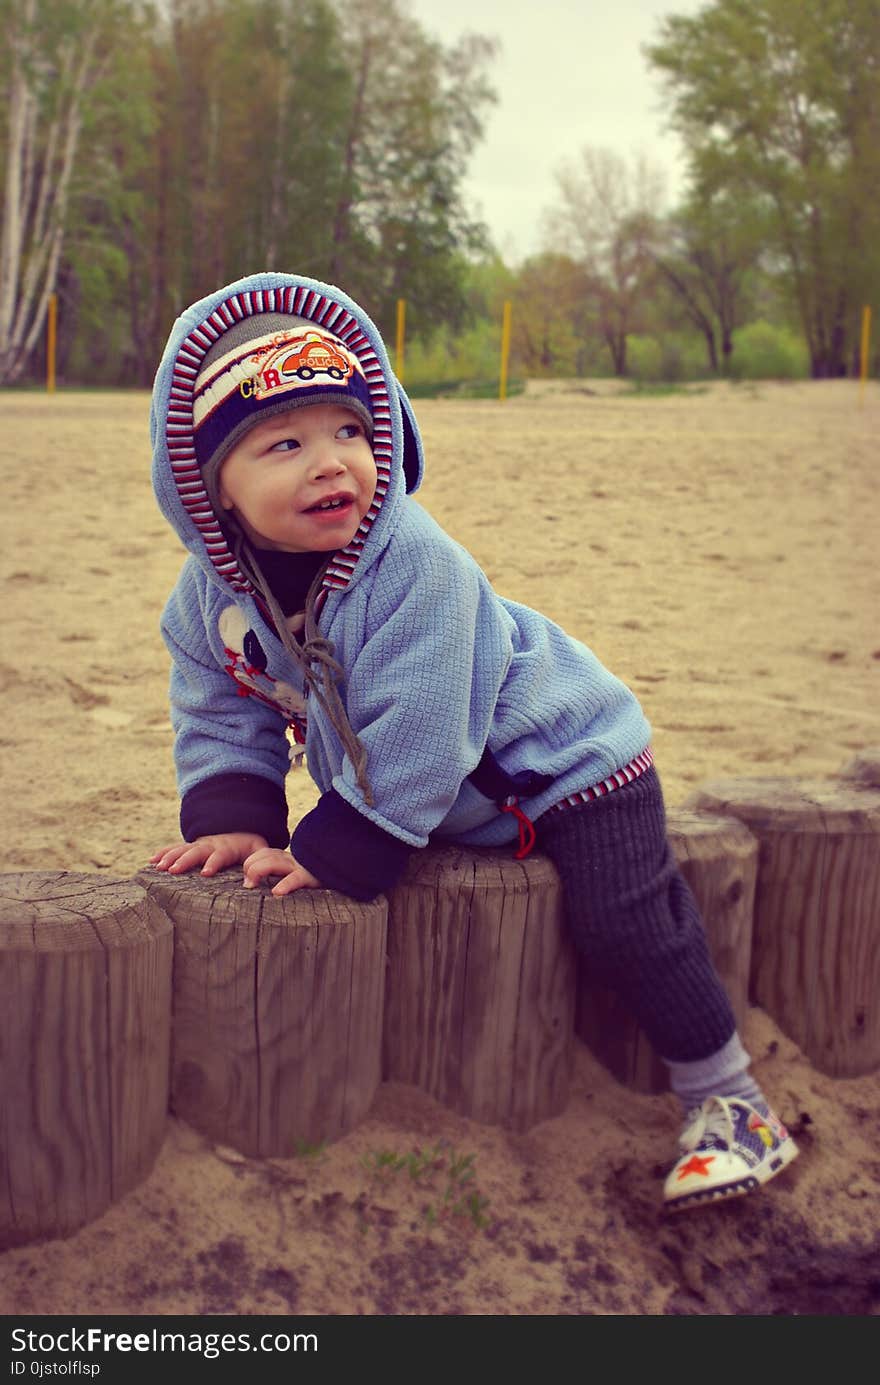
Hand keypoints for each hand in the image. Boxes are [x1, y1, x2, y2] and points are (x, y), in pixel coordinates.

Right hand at [149, 832, 269, 877]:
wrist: (240, 832)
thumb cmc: (250, 848)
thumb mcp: (259, 852)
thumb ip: (258, 864)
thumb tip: (251, 884)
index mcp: (228, 847)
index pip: (220, 855)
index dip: (213, 862)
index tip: (205, 872)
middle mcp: (211, 844)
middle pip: (197, 851)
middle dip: (185, 860)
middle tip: (173, 870)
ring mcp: (198, 845)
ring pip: (183, 849)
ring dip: (170, 857)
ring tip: (159, 867)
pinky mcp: (190, 847)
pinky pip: (175, 848)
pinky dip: (163, 853)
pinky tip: (151, 861)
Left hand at [242, 847, 321, 896]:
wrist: (337, 875)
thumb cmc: (312, 882)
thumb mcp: (291, 878)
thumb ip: (275, 879)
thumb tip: (252, 888)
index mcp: (285, 859)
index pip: (263, 853)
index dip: (250, 863)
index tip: (247, 881)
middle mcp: (291, 859)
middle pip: (265, 855)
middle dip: (250, 867)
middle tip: (247, 885)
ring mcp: (301, 866)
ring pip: (275, 862)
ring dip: (259, 871)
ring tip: (252, 886)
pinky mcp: (311, 877)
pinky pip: (296, 878)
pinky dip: (285, 885)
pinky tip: (277, 893)